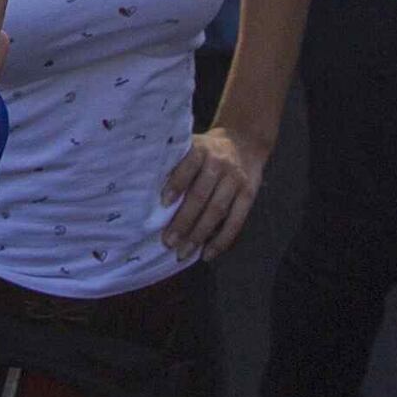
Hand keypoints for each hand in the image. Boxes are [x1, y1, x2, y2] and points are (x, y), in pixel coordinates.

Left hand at [159, 123, 270, 260]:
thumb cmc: (207, 151)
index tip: (163, 203)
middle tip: (168, 241)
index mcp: (201, 150)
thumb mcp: (192, 146)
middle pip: (201, 195)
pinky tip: (207, 254)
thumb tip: (147, 192)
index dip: (177, 184)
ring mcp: (236, 179)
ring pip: (217, 210)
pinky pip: (236, 220)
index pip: (188, 166)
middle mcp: (220, 163)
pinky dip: (222, 240)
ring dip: (199, 234)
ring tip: (184, 252)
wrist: (244, 142)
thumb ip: (176, 163)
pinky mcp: (249, 194)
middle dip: (184, 220)